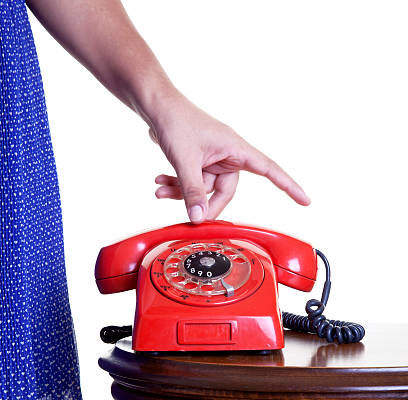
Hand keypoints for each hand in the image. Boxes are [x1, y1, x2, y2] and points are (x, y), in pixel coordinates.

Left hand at [149, 93, 309, 223]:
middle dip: (205, 202)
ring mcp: (212, 158)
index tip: (305, 200)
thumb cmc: (176, 121)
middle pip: (226, 191)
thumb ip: (193, 191)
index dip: (289, 186)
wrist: (156, 105)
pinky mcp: (198, 160)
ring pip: (205, 188)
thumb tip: (199, 218)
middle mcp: (228, 154)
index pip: (270, 170)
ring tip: (161, 189)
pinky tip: (161, 182)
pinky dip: (177, 185)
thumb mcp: (185, 160)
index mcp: (236, 149)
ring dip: (183, 192)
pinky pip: (193, 181)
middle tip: (190, 214)